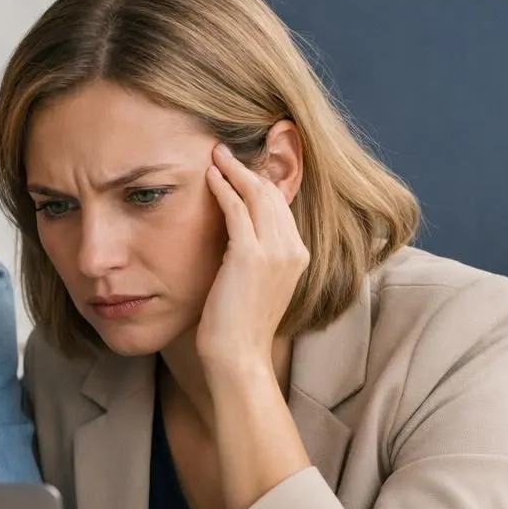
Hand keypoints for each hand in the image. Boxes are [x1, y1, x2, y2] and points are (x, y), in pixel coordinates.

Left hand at [196, 142, 308, 371]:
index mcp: (298, 256)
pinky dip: (224, 188)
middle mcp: (293, 249)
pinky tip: (209, 176)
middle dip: (249, 169)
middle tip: (225, 151)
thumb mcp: (255, 286)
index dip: (261, 182)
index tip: (240, 168)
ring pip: (258, 195)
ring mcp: (275, 252)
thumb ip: (254, 259)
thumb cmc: (239, 327)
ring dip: (235, 171)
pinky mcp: (250, 256)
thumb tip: (235, 240)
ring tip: (216, 156)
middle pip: (274, 194)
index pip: (282, 206)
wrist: (239, 357)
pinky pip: (237, 209)